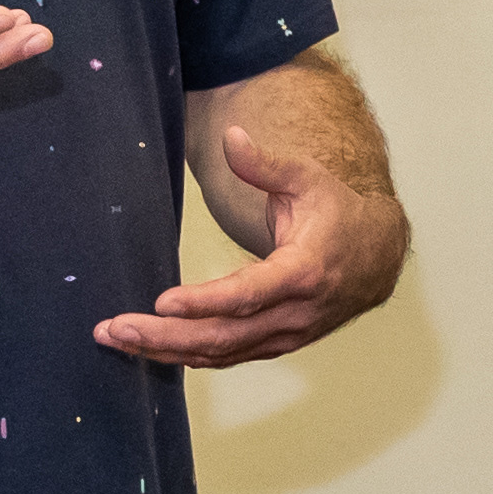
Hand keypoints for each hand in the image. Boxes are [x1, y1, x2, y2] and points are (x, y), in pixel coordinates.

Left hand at [99, 113, 404, 366]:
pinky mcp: (277, 344)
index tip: (162, 302)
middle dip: (165, 336)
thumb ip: (265, 164)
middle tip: (115, 330)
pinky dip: (188, 355)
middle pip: (224, 335)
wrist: (377, 257)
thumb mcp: (307, 179)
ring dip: (167, 350)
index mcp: (304, 271)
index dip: (205, 301)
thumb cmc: (338, 213)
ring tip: (117, 340)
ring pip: (221, 352)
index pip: (249, 294)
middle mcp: (295, 313)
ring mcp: (287, 335)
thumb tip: (232, 137)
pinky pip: (228, 356)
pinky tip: (151, 350)